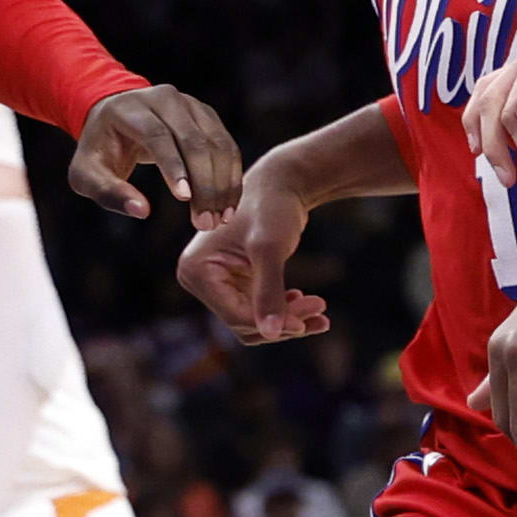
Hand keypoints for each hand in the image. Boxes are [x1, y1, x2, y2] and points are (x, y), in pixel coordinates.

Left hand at [70, 84, 244, 225]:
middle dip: (204, 184)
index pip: (157, 135)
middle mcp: (164, 99)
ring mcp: (190, 104)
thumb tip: (142, 210)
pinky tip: (228, 204)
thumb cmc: (100, 151)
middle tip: (207, 222)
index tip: (185, 199)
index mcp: (130, 109)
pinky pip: (227, 146)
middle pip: (193, 140)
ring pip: (216, 143)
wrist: (116, 118)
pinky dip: (231, 176)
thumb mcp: (87, 174)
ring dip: (223, 184)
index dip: (173, 166)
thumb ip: (109, 193)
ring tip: (220, 218)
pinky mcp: (207, 115)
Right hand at [175, 169, 327, 342]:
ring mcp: (217, 281)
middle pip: (244, 321)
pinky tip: (310, 303)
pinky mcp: (236, 280)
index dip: (273, 322)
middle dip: (284, 320)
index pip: (235, 315)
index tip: (310, 316)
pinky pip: (260, 308)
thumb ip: (269, 291)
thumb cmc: (272, 207)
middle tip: (321, 310)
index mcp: (196, 270)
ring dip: (288, 319)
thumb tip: (272, 333)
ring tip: (320, 310)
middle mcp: (200, 278)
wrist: (282, 183)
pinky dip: (285, 309)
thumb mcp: (270, 249)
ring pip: (254, 319)